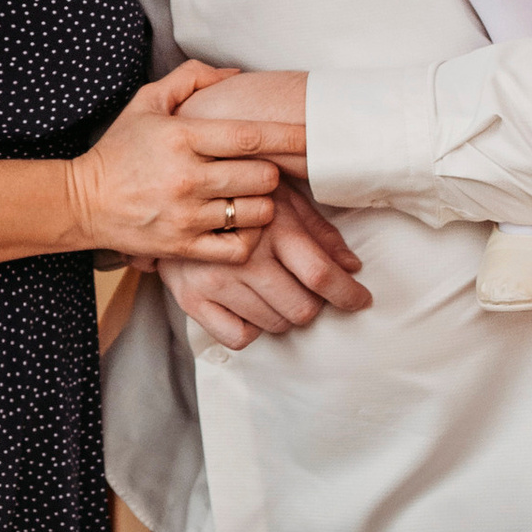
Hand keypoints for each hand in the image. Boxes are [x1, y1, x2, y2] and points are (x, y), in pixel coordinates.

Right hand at [68, 62, 279, 262]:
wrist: (82, 202)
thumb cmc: (120, 150)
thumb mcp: (146, 102)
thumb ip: (191, 80)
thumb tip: (235, 74)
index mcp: (182, 137)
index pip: (250, 136)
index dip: (289, 136)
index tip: (314, 136)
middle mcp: (187, 177)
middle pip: (262, 176)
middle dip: (270, 172)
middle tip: (259, 170)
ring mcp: (187, 216)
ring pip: (257, 212)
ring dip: (261, 204)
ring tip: (247, 197)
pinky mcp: (184, 248)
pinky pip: (239, 247)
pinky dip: (249, 237)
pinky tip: (239, 225)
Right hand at [163, 180, 370, 350]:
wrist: (172, 195)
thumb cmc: (237, 195)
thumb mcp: (283, 198)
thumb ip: (319, 232)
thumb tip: (352, 266)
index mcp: (272, 228)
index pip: (321, 274)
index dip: (349, 294)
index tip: (360, 299)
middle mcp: (244, 258)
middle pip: (302, 309)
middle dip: (315, 304)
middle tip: (307, 290)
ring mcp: (215, 281)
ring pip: (274, 325)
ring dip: (284, 315)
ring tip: (275, 292)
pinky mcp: (192, 299)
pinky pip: (238, 337)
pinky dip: (252, 328)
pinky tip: (250, 306)